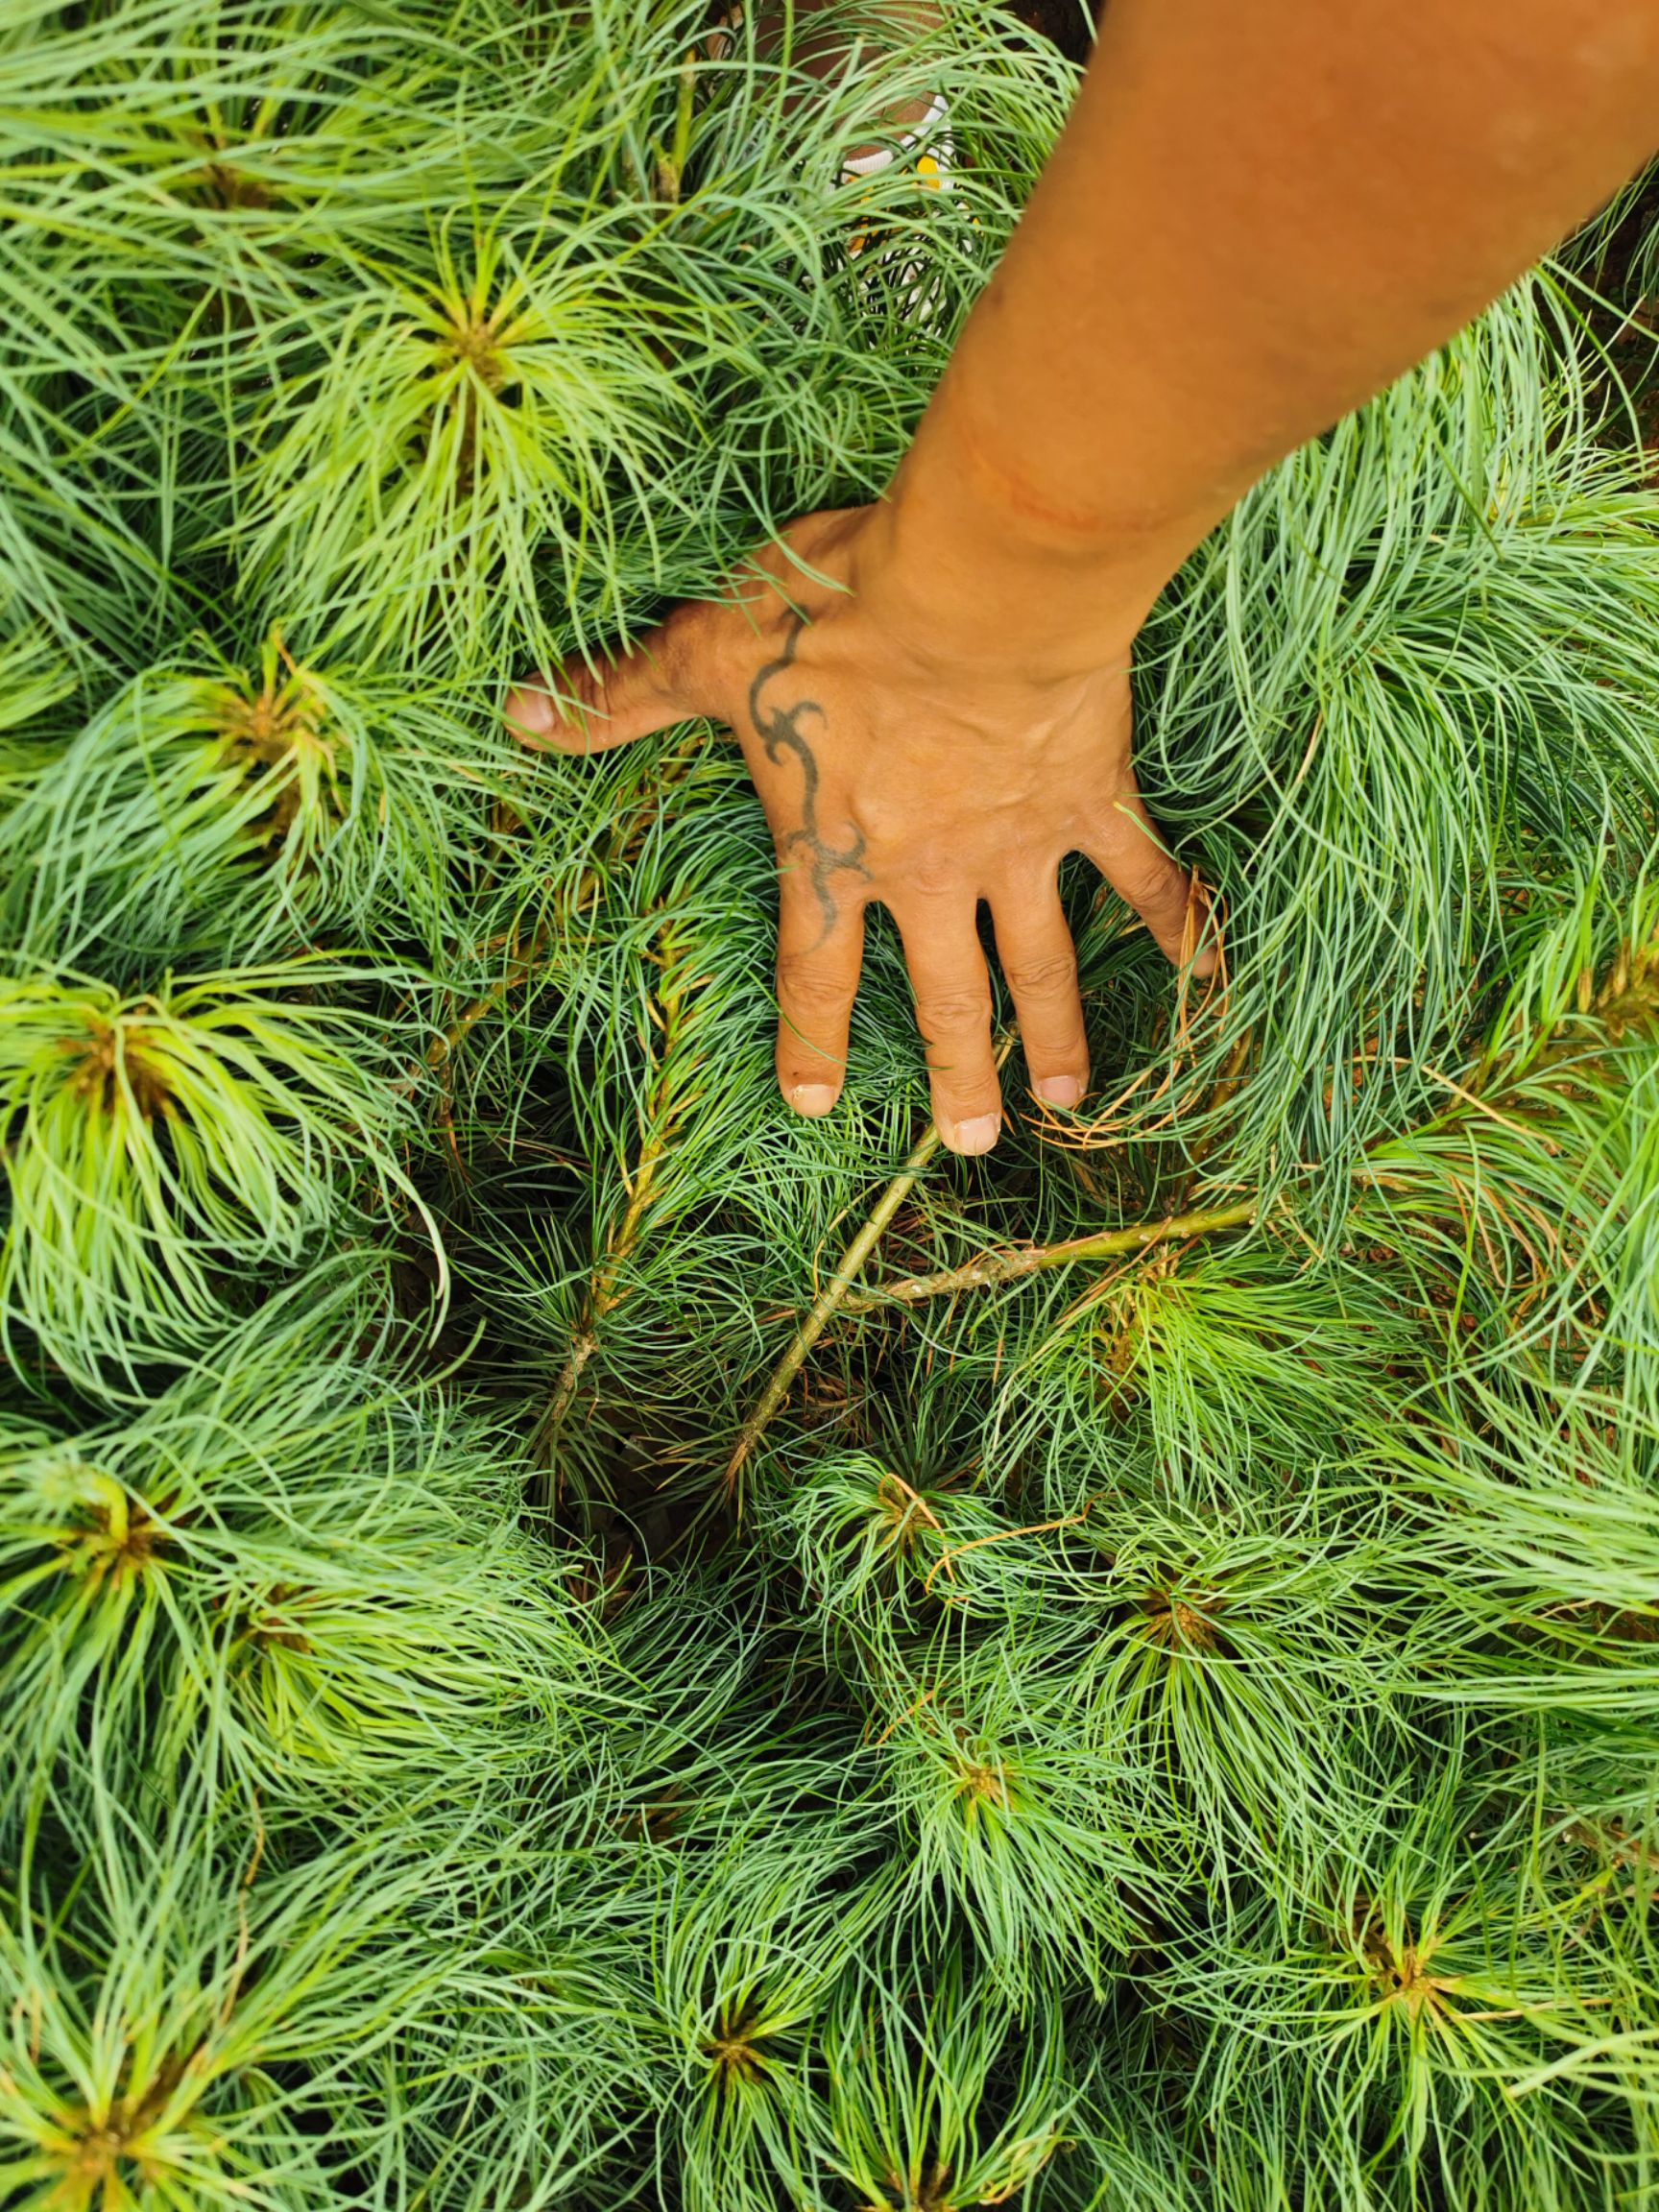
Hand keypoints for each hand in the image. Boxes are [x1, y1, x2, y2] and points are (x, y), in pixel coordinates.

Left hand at [505, 505, 1212, 1154]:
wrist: (971, 584)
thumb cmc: (832, 620)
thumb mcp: (705, 654)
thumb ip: (617, 697)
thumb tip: (517, 711)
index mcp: (835, 854)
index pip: (814, 972)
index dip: (813, 1042)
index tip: (817, 1105)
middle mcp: (929, 874)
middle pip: (946, 998)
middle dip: (957, 1077)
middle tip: (971, 1145)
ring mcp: (1018, 846)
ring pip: (1042, 963)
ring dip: (1058, 1036)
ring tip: (1071, 1101)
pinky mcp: (1089, 800)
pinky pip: (1144, 875)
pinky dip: (1181, 923)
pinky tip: (1212, 975)